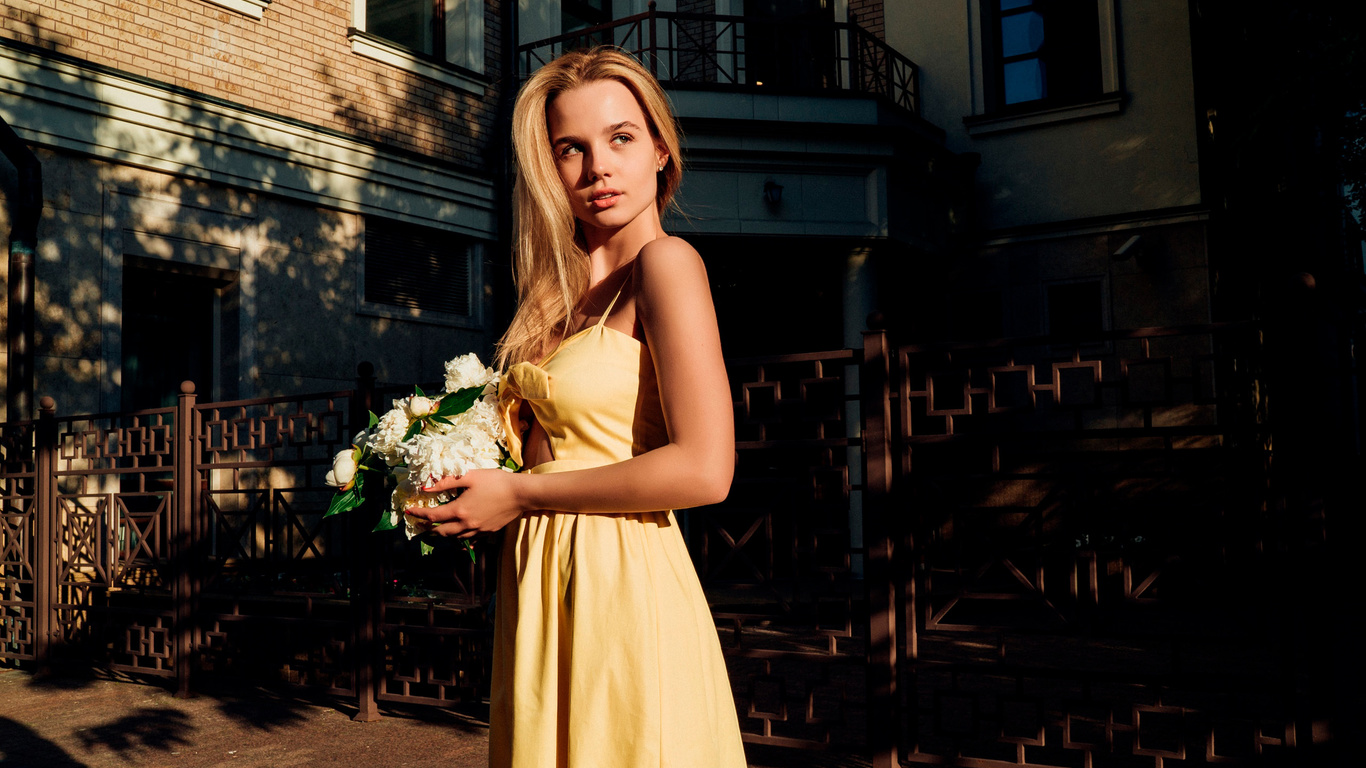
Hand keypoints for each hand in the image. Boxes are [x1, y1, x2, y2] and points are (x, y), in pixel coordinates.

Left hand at [404, 468, 524, 537]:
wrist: (521, 494)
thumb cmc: (496, 481)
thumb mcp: (470, 476)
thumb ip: (447, 482)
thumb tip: (426, 487)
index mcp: (460, 510)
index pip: (432, 516)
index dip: (418, 514)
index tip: (409, 511)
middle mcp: (466, 524)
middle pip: (441, 532)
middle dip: (427, 529)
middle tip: (419, 525)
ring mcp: (478, 530)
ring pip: (454, 538)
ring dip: (442, 535)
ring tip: (435, 530)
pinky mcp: (488, 532)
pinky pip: (469, 539)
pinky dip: (459, 537)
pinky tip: (459, 533)